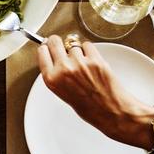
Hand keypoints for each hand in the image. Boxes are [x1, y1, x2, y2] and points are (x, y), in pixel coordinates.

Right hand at [37, 35, 153, 148]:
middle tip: (63, 47)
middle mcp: (64, 69)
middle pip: (54, 41)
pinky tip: (92, 63)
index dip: (47, 48)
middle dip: (58, 43)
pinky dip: (90, 51)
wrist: (111, 112)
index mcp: (52, 79)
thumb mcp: (63, 93)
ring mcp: (80, 63)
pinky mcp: (95, 59)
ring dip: (77, 51)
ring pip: (73, 44)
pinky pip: (87, 45)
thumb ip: (57, 75)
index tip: (49, 46)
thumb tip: (56, 59)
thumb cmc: (90, 108)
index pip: (42, 51)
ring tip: (84, 65)